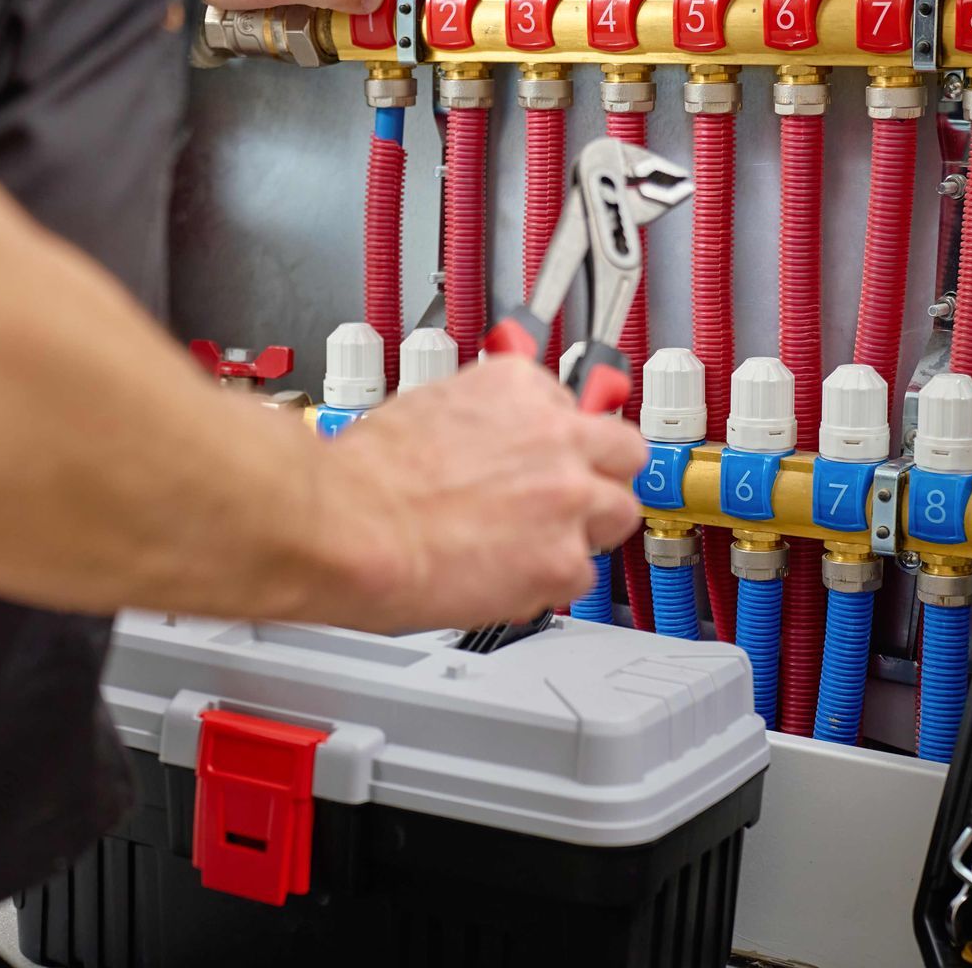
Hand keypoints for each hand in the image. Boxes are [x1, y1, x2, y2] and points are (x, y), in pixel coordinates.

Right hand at [309, 357, 646, 631]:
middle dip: (599, 477)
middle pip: (624, 452)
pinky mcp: (562, 559)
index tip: (542, 459)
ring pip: (618, 513)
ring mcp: (568, 496)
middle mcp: (556, 435)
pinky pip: (581, 577)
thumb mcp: (429, 409)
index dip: (556, 443)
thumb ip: (484, 425)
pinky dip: (548, 584)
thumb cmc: (366, 475)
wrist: (348, 524)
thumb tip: (490, 441)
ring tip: (535, 546)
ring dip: (584, 532)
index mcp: (519, 387)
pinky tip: (507, 579)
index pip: (573, 409)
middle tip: (566, 499)